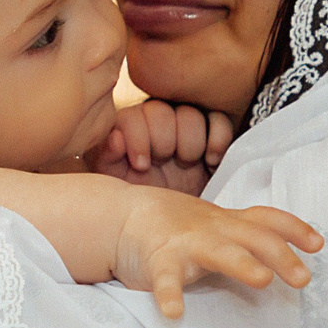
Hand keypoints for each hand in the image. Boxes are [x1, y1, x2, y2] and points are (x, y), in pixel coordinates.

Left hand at [90, 100, 235, 194]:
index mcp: (129, 129)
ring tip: (186, 164)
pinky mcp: (212, 131)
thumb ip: (109, 158)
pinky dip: (218, 139)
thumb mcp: (119, 183)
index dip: (138, 138)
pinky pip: (219, 119)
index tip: (142, 166)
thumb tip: (116, 137)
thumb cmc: (141, 199)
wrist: (175, 216)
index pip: (131, 116)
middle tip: (165, 164)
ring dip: (190, 143)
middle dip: (163, 142)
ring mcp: (184, 123)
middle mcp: (155, 120)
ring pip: (190, 113)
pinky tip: (211, 161)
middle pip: (160, 110)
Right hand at [113, 188, 320, 317]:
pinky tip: (175, 314)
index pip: (268, 219)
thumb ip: (247, 237)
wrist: (121, 215)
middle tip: (303, 279)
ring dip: (242, 264)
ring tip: (262, 280)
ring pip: (219, 251)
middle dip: (281, 255)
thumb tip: (287, 261)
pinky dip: (169, 296)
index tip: (318, 245)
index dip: (294, 229)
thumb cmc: (176, 226)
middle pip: (254, 237)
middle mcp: (213, 229)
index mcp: (229, 223)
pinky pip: (165, 280)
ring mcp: (186, 244)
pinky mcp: (158, 261)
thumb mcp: (216, 225)